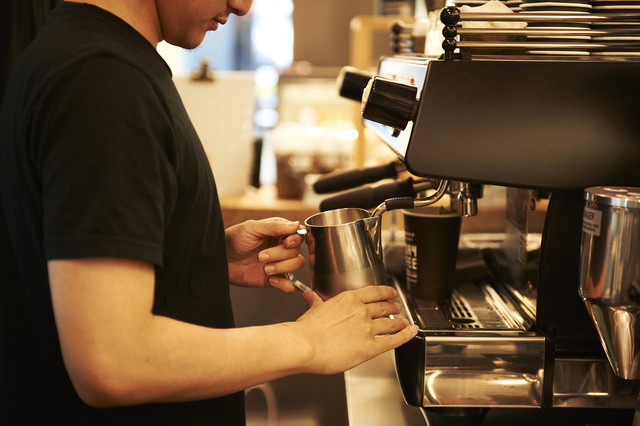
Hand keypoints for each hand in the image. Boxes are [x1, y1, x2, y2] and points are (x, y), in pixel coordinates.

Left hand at [226, 218, 305, 291]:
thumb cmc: (233, 240)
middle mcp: (281, 246)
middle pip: (297, 250)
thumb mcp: (252, 228)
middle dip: (280, 254)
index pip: (298, 234)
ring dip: (282, 267)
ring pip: (297, 264)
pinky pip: (291, 285)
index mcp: (278, 231)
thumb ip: (274, 226)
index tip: (285, 242)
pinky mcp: (275, 278)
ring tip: (265, 268)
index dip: (295, 239)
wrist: (221, 260)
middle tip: (261, 256)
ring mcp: (279, 263)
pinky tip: (271, 280)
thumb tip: (296, 225)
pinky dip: (285, 284)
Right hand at [294, 286, 418, 374]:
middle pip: (384, 307)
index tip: (390, 293)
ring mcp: (368, 328)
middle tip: (397, 308)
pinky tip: (411, 332)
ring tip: (404, 323)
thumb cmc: (307, 331)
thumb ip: (315, 302)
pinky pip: (394, 340)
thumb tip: (309, 296)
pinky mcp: (371, 347)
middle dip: (393, 307)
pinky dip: (406, 335)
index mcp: (348, 300)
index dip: (385, 292)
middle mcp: (361, 311)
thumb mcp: (312, 310)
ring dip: (400, 322)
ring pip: (391, 322)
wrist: (305, 345)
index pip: (374, 292)